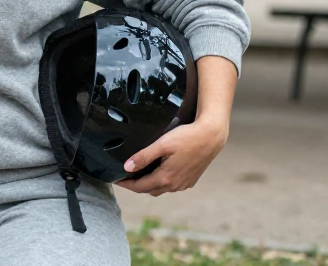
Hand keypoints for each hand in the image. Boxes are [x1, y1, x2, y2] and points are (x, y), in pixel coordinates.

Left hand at [114, 118, 228, 196]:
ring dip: (149, 184)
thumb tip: (127, 167)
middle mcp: (175, 186)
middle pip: (149, 190)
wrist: (211, 137)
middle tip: (125, 176)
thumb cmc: (187, 138)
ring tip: (139, 173)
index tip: (115, 179)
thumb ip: (143, 157)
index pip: (139, 187)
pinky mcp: (191, 180)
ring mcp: (184, 184)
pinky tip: (158, 171)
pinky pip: (172, 185)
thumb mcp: (162, 145)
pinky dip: (161, 182)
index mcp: (165, 178)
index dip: (126, 184)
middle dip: (136, 185)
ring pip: (161, 189)